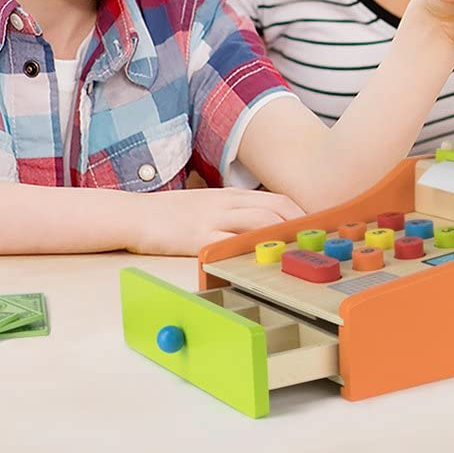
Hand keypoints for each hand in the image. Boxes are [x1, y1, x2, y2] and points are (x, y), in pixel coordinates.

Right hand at [127, 187, 304, 255]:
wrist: (136, 215)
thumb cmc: (169, 213)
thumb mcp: (206, 204)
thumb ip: (231, 210)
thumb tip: (258, 222)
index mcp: (229, 195)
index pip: (276, 199)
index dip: (300, 212)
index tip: (317, 227)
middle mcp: (226, 203)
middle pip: (275, 208)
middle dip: (300, 224)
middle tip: (318, 242)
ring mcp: (213, 219)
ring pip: (259, 221)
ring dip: (283, 235)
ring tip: (302, 250)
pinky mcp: (198, 238)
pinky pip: (230, 242)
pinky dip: (251, 249)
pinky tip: (264, 258)